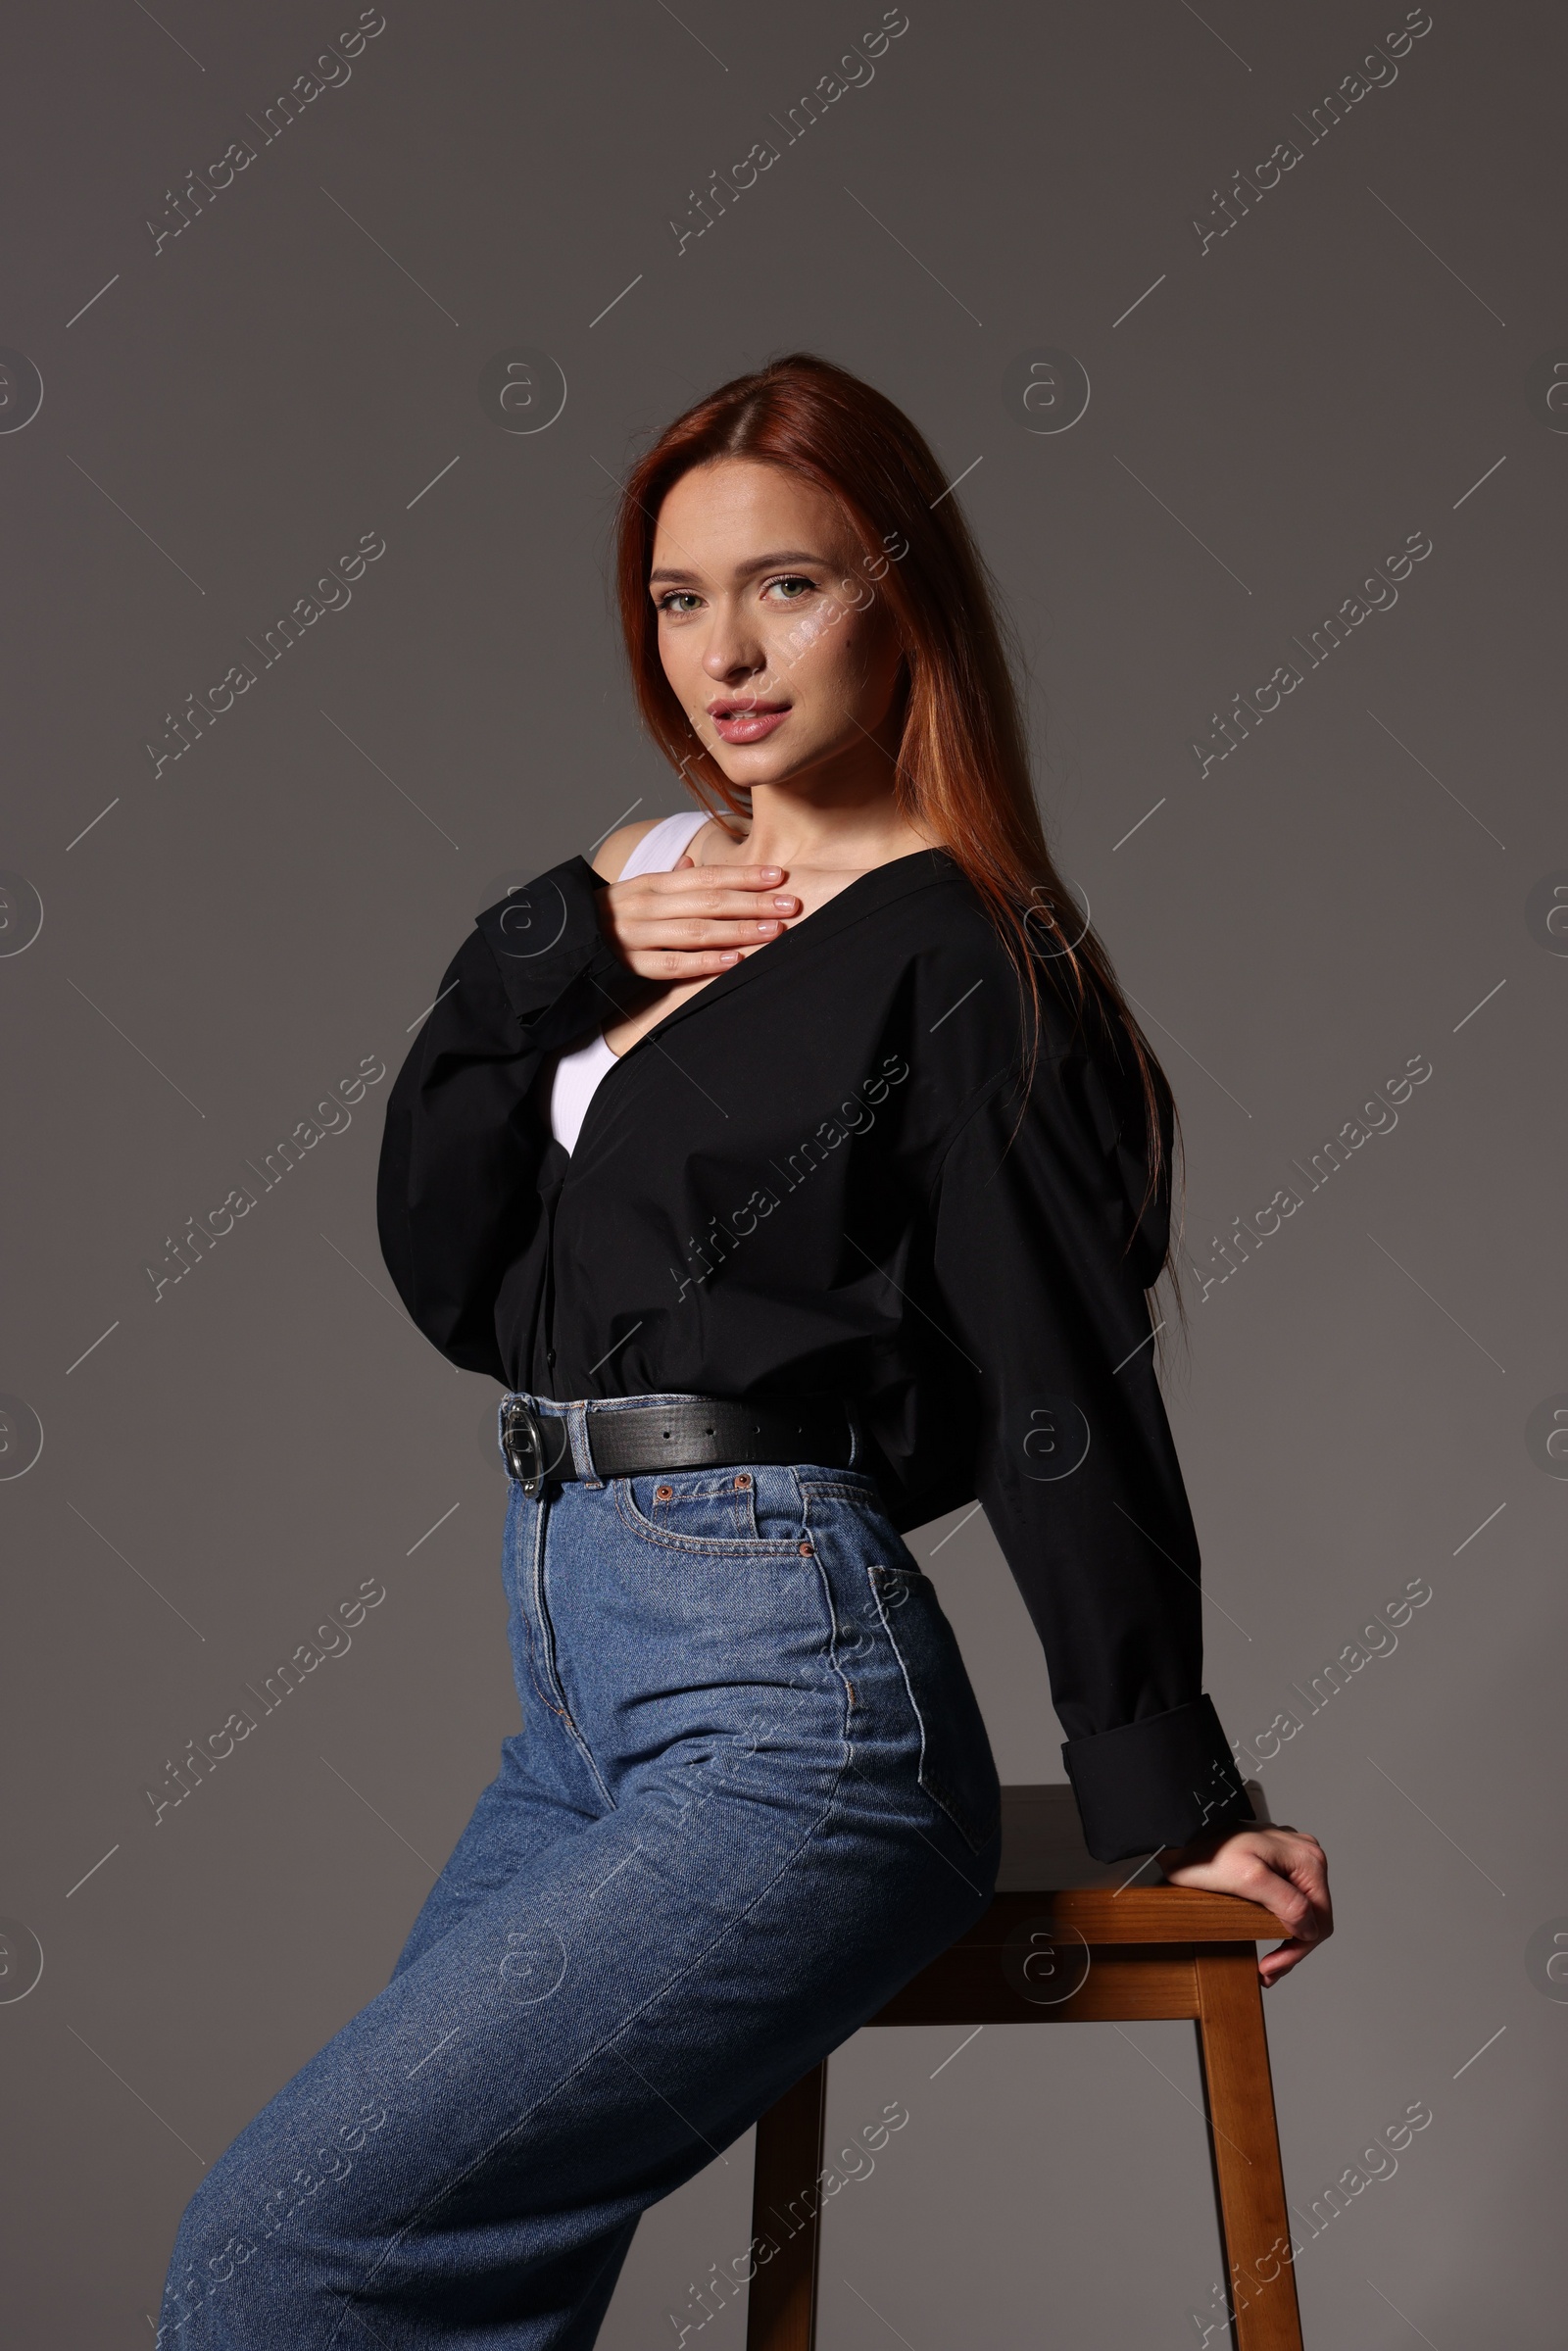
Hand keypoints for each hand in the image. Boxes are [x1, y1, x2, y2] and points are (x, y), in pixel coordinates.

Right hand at [594, 855, 800, 979]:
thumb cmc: (602, 919)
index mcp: (651, 884)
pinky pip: (673, 964)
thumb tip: (694, 861)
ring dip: (739, 930)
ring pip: (696, 930)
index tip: (778, 875)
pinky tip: (735, 961)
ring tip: (774, 931)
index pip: (706, 875)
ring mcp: (637, 934)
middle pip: (709, 900)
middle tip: (791, 903)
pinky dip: (706, 962)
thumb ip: (667, 880)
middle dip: (753, 901)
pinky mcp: (629, 965)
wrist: (554, 944)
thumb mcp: (633, 892)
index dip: (744, 875)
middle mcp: (646, 905)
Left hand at [1153, 1822, 1331, 1986]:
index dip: (1297, 1950)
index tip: (1269, 1969)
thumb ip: (1286, 1903)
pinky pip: (1289, 1900)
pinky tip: (1267, 1938)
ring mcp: (1291, 1859)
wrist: (1181, 1836)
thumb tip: (1310, 1930)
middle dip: (1292, 1949)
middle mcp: (1306, 1856)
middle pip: (1313, 1917)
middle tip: (1267, 1974)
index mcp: (1307, 1860)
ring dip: (1288, 1940)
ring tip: (1268, 1966)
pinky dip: (1280, 1923)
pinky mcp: (1276, 1864)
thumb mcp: (1248, 1879)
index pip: (1319, 1920)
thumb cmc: (1208, 1853)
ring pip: (1302, 1911)